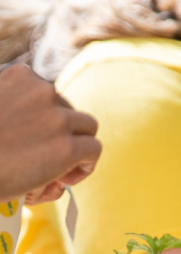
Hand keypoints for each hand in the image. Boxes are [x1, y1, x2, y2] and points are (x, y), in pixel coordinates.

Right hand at [0, 64, 100, 204]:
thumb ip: (14, 104)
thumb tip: (28, 114)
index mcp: (18, 75)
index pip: (47, 93)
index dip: (45, 117)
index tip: (33, 135)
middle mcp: (42, 90)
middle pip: (68, 109)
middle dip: (61, 132)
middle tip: (45, 156)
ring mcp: (57, 118)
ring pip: (87, 127)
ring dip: (77, 146)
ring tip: (60, 168)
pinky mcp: (68, 147)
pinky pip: (93, 150)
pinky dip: (86, 165)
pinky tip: (66, 178)